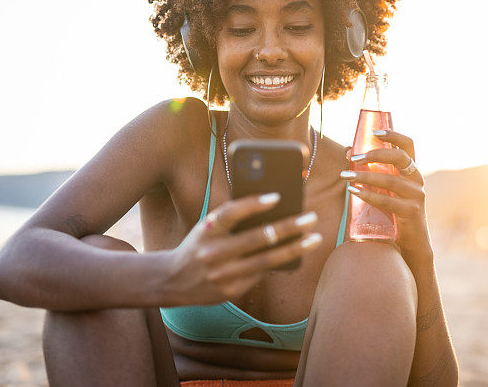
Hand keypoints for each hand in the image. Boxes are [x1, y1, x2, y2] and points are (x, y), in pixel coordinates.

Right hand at [162, 193, 321, 305]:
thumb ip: (233, 219)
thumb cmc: (200, 244)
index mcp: (207, 230)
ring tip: (315, 239)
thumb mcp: (208, 227)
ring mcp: (223, 275)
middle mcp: (213, 253)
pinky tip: (296, 253)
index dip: (253, 204)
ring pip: (266, 261)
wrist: (172, 280)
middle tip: (311, 218)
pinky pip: (261, 274)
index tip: (277, 196)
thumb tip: (275, 209)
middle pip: (257, 239)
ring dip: (295, 249)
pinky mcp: (231, 291)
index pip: (230, 213)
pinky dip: (279, 262)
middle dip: (288, 227)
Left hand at [343, 130, 432, 268]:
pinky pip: (387, 200)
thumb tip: (348, 151)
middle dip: (375, 154)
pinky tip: (353, 191)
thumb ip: (372, 171)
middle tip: (353, 158)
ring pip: (390, 179)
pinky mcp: (412, 212)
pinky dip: (368, 195)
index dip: (393, 134)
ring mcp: (417, 195)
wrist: (411, 242)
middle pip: (400, 157)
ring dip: (365, 176)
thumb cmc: (394, 211)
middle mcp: (417, 179)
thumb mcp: (386, 188)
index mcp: (412, 170)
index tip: (375, 131)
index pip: (408, 144)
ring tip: (345, 176)